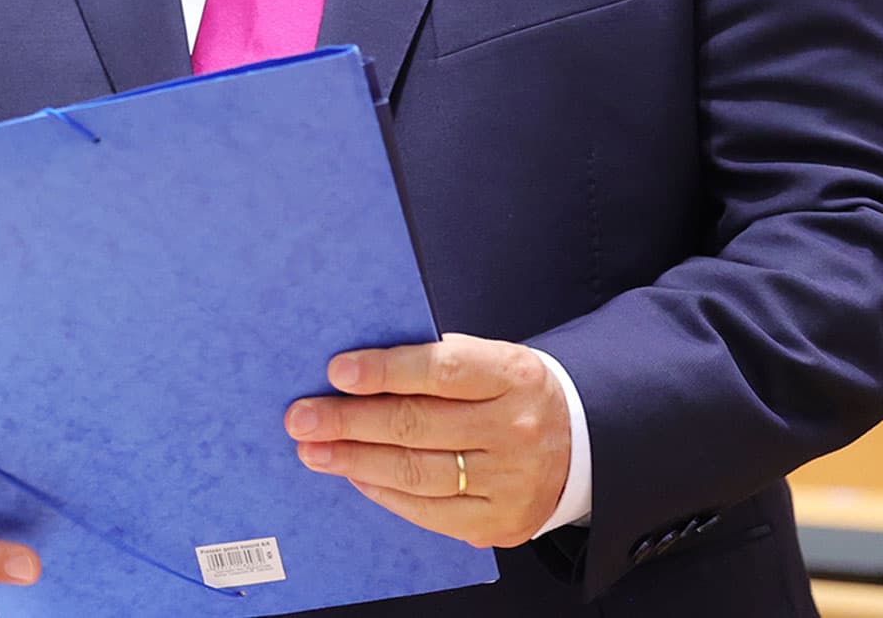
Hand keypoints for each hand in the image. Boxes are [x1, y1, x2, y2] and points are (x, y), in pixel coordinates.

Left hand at [284, 333, 572, 549]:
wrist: (581, 442)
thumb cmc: (512, 392)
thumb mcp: (491, 359)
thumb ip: (435, 360)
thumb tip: (354, 370)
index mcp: (513, 375)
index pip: (441, 369)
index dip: (386, 370)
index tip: (336, 371)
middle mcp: (515, 429)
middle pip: (419, 426)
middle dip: (350, 421)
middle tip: (301, 417)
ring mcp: (510, 482)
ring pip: (418, 473)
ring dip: (355, 460)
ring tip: (314, 449)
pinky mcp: (499, 522)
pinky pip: (429, 511)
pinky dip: (384, 492)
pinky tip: (355, 474)